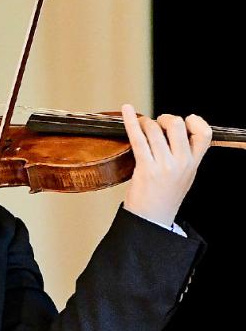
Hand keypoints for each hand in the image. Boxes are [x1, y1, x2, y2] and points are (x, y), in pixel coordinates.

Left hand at [121, 103, 211, 226]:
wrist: (152, 220)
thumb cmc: (164, 196)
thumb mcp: (185, 176)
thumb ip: (185, 155)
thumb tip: (174, 128)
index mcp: (194, 164)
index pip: (204, 134)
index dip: (195, 122)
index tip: (185, 121)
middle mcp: (182, 163)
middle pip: (177, 125)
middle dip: (165, 119)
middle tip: (157, 124)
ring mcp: (164, 166)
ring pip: (155, 130)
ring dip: (146, 123)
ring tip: (142, 127)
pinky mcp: (146, 168)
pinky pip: (138, 138)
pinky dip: (131, 121)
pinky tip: (126, 110)